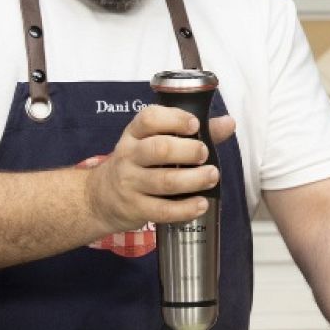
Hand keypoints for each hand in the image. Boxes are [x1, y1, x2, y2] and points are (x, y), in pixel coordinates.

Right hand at [81, 105, 235, 234]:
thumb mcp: (154, 141)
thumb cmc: (138, 163)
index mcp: (135, 134)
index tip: (195, 124)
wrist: (100, 197)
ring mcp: (130, 183)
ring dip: (193, 179)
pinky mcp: (135, 209)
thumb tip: (228, 123)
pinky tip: (201, 204)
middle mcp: (129, 155)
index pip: (149, 118)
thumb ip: (192, 132)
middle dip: (187, 151)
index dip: (174, 118)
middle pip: (158, 149)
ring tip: (212, 176)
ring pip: (163, 181)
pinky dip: (185, 209)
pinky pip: (162, 210)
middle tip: (204, 153)